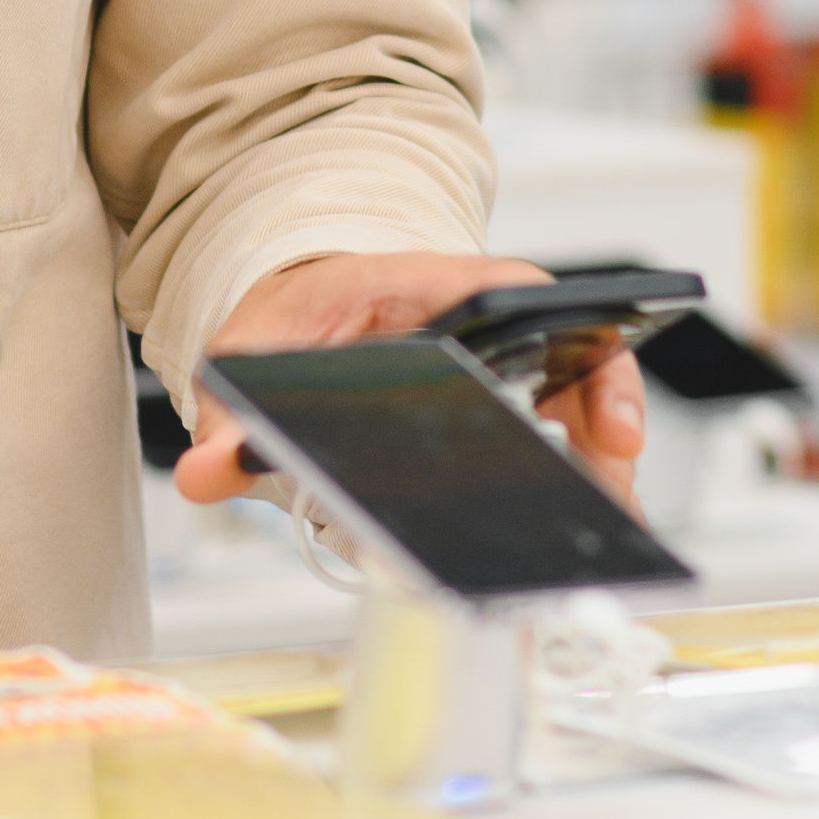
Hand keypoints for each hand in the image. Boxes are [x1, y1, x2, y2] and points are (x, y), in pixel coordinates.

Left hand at [172, 252, 646, 511]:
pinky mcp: (510, 403)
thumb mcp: (256, 349)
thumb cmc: (296, 317)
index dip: (578, 348)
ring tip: (606, 533)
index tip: (606, 421)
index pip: (524, 294)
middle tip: (614, 492)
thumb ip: (232, 411)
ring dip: (602, 468)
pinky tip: (575, 534)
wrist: (304, 309)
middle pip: (576, 354)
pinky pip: (564, 433)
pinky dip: (579, 479)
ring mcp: (507, 359)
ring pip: (582, 401)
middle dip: (607, 427)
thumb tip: (204, 472)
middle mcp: (487, 317)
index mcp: (431, 284)